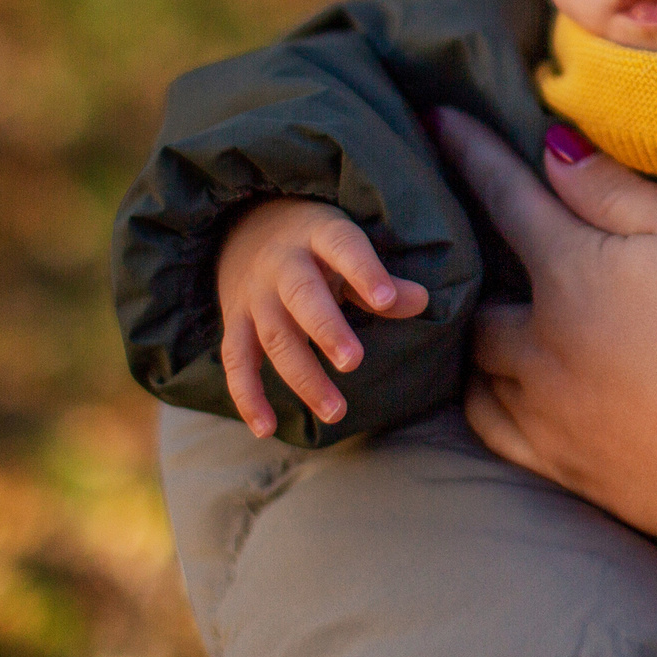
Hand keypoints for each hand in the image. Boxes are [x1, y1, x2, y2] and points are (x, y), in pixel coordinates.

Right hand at [215, 197, 430, 436]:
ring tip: (336, 410)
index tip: (386, 299)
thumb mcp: (347, 247)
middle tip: (354, 362)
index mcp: (318, 235)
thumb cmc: (315, 247)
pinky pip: (236, 361)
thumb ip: (380, 279)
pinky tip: (266, 428)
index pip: (343, 246)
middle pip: (302, 296)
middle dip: (326, 330)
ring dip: (303, 376)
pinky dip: (248, 396)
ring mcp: (254, 295)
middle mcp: (282, 264)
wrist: (246, 228)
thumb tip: (422, 302)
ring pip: (275, 336)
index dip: (365, 271)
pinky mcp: (234, 323)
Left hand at [431, 109, 656, 539]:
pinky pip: (495, 430)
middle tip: (473, 252)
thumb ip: (613, 192)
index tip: (432, 116)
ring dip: (475, 342)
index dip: (467, 151)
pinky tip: (500, 396)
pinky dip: (487, 403)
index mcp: (570, 271)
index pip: (504, 195)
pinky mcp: (562, 466)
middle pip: (477, 299)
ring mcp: (545, 410)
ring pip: (476, 370)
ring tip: (485, 325)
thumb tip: (552, 148)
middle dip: (471, 271)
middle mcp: (538, 341)